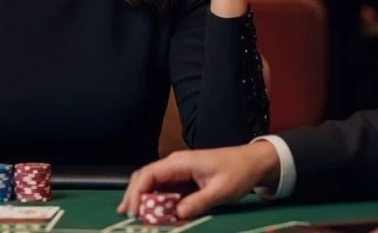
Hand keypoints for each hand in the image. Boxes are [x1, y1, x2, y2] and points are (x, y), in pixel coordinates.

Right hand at [117, 143, 279, 219]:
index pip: (149, 174)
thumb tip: (177, 214)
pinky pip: (164, 187)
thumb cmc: (237, 172)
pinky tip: (150, 209)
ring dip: (141, 196)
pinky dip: (154, 198)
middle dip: (133, 194)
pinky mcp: (184, 177)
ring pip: (152, 181)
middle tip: (125, 214)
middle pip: (145, 176)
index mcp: (180, 162)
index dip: (137, 192)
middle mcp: (175, 164)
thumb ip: (198, 203)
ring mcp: (179, 170)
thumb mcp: (220, 191)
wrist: (252, 162)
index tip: (133, 211)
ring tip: (131, 213)